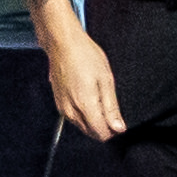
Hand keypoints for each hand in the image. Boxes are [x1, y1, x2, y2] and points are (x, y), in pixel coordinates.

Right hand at [37, 20, 122, 139]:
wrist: (62, 43)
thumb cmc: (84, 55)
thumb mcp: (106, 80)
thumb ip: (111, 107)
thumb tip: (118, 128)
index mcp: (85, 105)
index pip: (100, 134)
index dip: (113, 132)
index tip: (119, 123)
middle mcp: (71, 110)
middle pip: (90, 132)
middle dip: (103, 127)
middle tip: (111, 110)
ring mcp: (62, 107)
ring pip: (81, 126)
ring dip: (92, 121)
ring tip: (99, 99)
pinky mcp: (58, 102)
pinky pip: (73, 117)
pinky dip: (83, 114)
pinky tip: (88, 98)